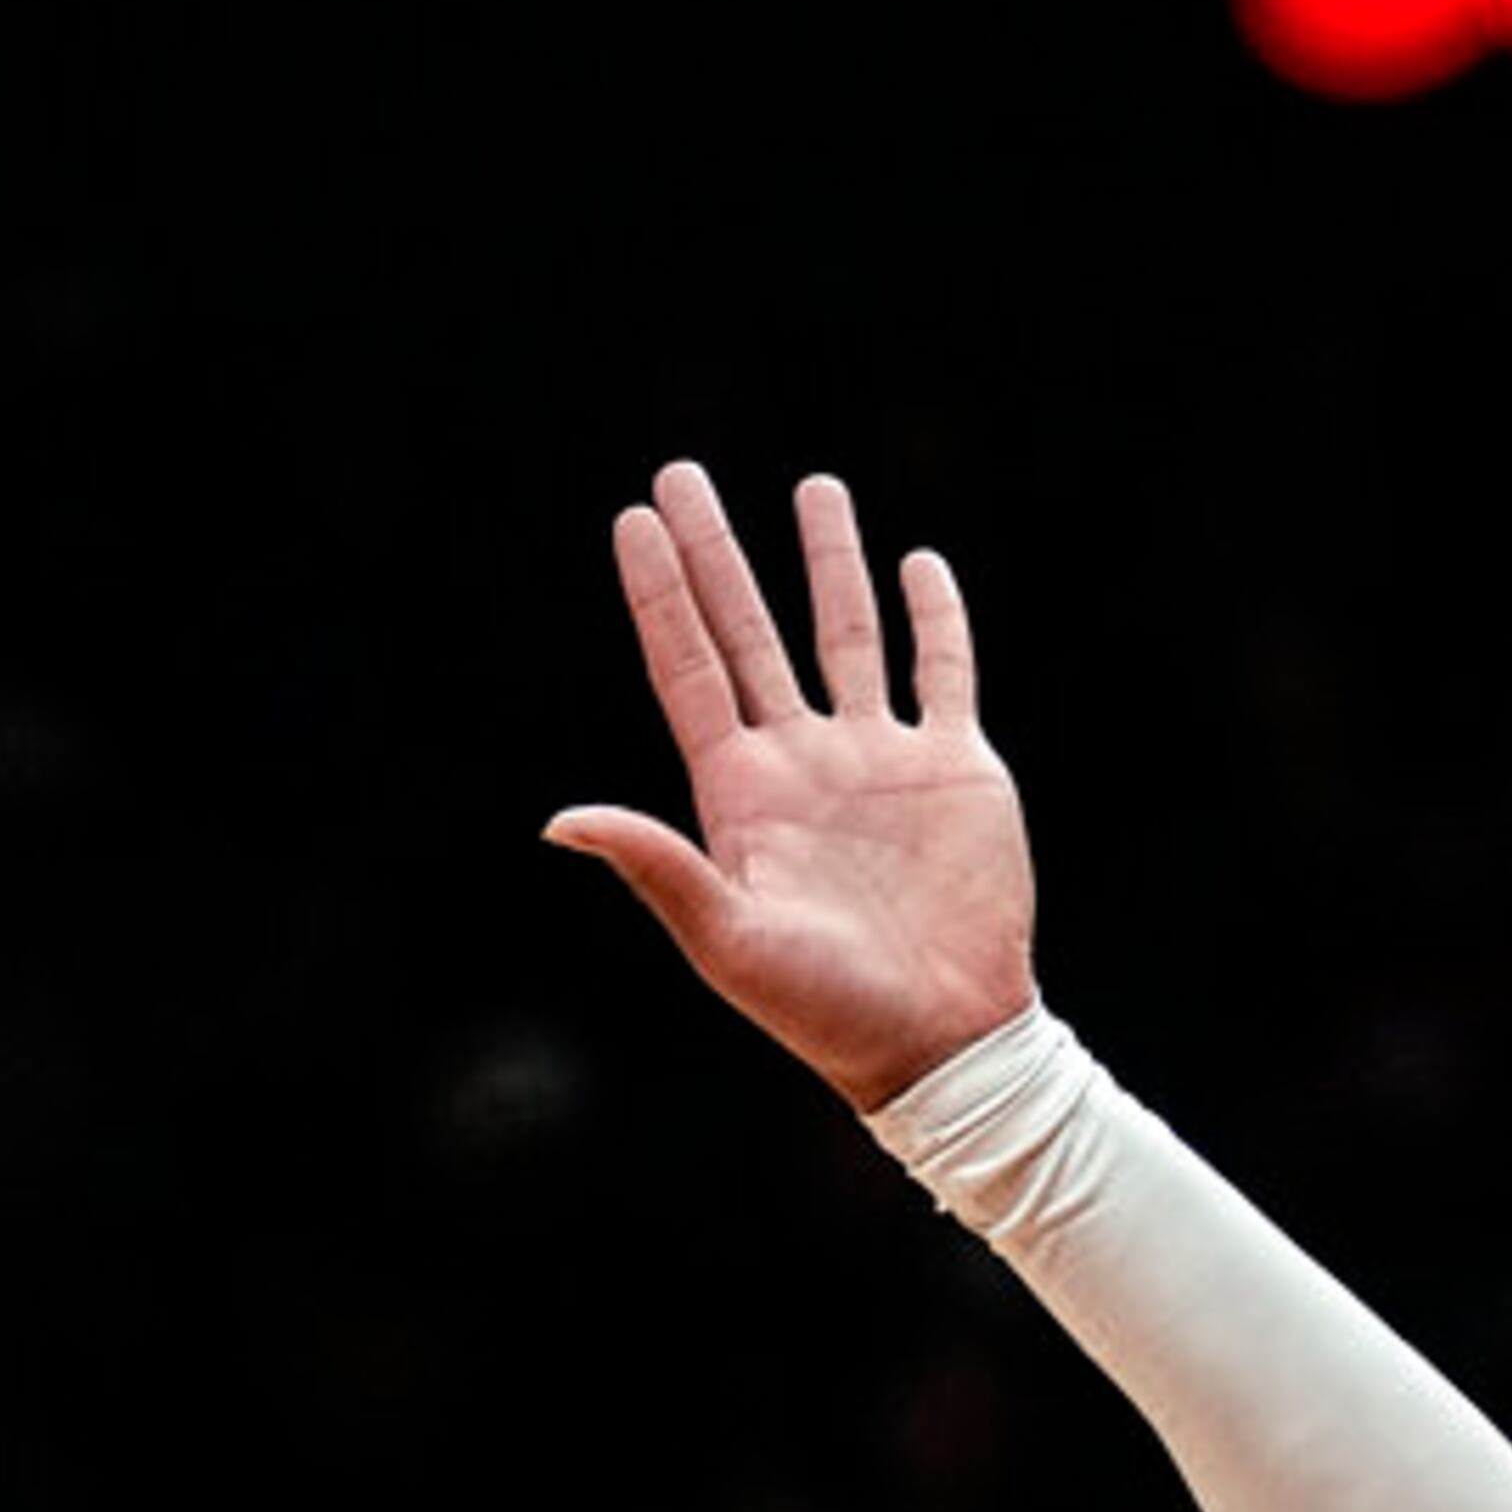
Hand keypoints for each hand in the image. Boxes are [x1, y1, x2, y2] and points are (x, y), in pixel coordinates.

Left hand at [550, 467, 1033, 1113]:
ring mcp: (879, 759)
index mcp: (741, 792)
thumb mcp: (726, 939)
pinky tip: (920, 565)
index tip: (634, 519)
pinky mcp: (954, 769)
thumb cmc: (822, 1006)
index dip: (660, 593)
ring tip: (814, 488)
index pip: (688, 667)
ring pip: (848, 633)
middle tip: (683, 473)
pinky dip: (937, 618)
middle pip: (750, 630)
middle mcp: (802, 760)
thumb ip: (656, 864)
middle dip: (718, 552)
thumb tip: (557, 819)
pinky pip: (944, 672)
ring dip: (831, 562)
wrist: (940, 1038)